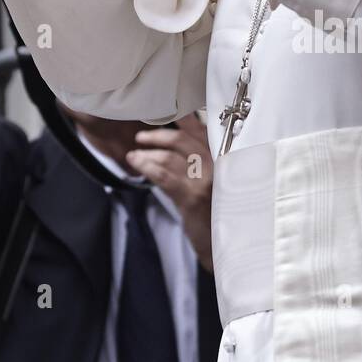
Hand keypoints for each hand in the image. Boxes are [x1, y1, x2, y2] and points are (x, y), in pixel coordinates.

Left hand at [126, 113, 213, 270]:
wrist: (226, 245)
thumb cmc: (220, 215)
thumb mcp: (217, 184)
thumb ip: (204, 163)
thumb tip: (177, 143)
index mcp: (226, 159)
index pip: (202, 131)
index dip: (182, 120)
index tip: (165, 116)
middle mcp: (219, 165)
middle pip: (182, 140)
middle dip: (157, 136)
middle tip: (142, 137)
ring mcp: (206, 181)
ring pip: (169, 157)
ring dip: (147, 154)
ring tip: (134, 157)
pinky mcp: (192, 197)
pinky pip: (163, 175)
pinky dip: (147, 167)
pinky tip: (137, 165)